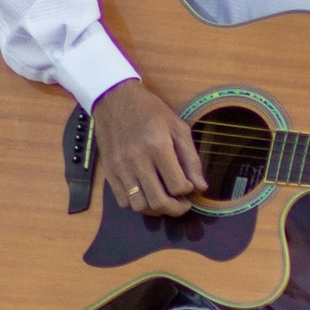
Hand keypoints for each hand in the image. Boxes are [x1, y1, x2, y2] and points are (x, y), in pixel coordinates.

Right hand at [92, 80, 207, 217]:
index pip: (177, 186)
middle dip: (176, 209)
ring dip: (156, 210)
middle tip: (182, 204)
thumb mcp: (177, 127)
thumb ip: (191, 158)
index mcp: (158, 146)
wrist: (115, 99)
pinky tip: (146, 194)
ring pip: (140, 206)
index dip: (188, 191)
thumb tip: (200, 187)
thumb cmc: (150, 111)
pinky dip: (137, 205)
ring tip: (164, 200)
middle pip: (159, 202)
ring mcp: (121, 168)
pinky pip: (123, 202)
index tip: (189, 187)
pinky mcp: (109, 172)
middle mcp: (138, 160)